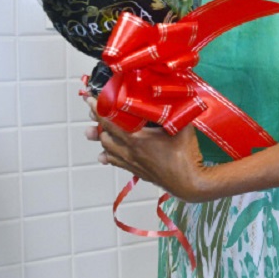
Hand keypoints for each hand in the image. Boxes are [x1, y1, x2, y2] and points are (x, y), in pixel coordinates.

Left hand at [84, 96, 209, 201]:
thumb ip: (174, 111)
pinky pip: (115, 162)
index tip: (89, 99)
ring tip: (95, 131)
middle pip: (104, 135)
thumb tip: (173, 95)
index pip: (109, 121)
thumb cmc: (186, 154)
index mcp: (136, 138)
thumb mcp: (181, 127)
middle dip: (97, 122)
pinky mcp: (136, 171)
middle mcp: (129, 151)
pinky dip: (108, 154)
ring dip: (101, 138)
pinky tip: (105, 153)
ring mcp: (131, 162)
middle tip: (96, 110)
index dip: (98, 109)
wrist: (189, 182)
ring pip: (107, 149)